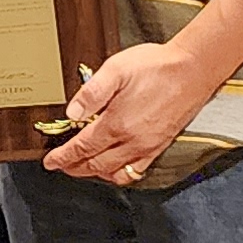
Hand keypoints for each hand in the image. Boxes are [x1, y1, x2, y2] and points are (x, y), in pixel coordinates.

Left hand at [40, 39, 225, 183]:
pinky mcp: (160, 146)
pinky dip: (119, 175)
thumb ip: (91, 93)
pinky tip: (113, 168)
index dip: (63, 157)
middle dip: (74, 168)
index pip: (82, 148)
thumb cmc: (156, 66)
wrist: (193, 70)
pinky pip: (136, 172)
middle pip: (95, 165)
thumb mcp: (116, 69)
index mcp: (116, 123)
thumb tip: (71, 113)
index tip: (50, 162)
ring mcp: (147, 147)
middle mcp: (131, 141)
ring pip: (114, 172)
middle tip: (61, 166)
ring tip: (82, 168)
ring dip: (94, 173)